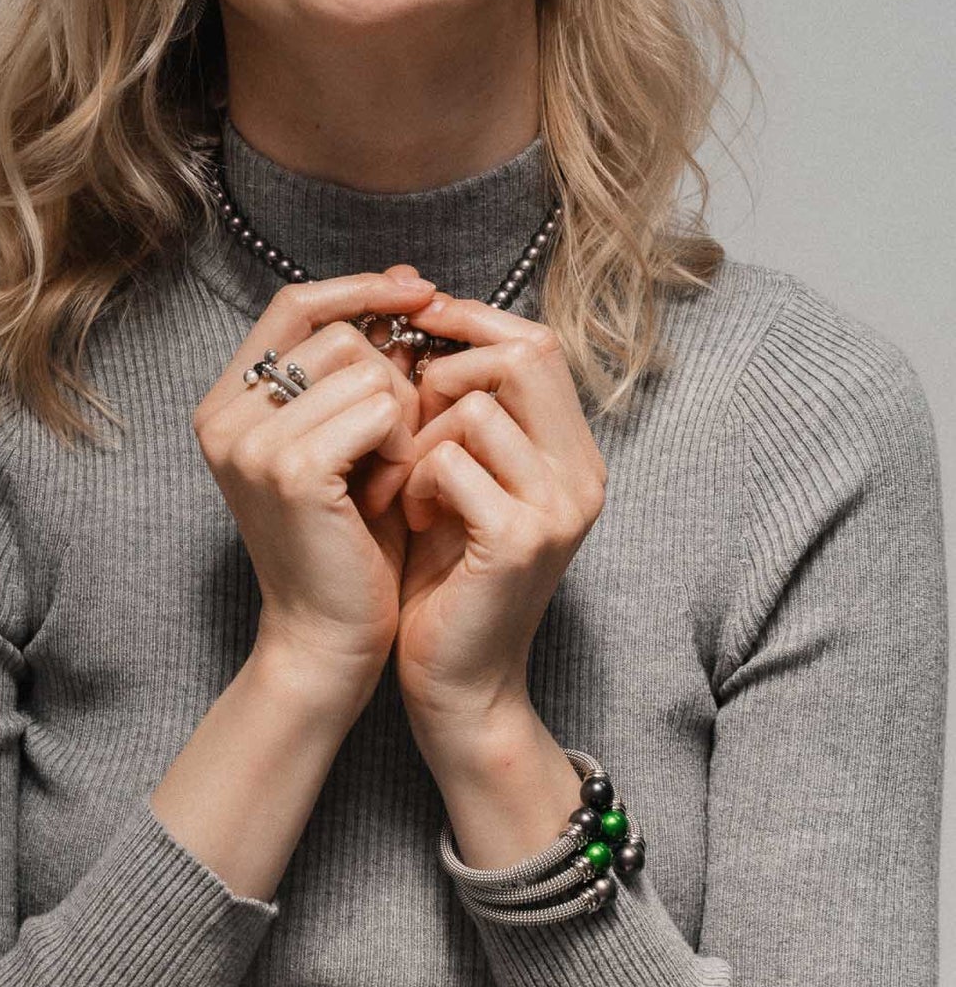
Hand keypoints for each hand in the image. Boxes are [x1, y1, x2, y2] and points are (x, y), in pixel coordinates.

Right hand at [192, 268, 431, 699]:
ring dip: (401, 417)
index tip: (420, 290)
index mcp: (225, 402)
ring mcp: (250, 442)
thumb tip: (409, 280)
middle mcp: (222, 415)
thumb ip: (365, 365)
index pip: (294, 303)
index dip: (358, 288)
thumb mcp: (351, 436)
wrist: (329, 638)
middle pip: (337, 333)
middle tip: (393, 446)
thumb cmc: (349, 538)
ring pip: (365, 368)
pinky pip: (380, 409)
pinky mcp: (290, 469)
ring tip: (387, 476)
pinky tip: (391, 491)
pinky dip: (403, 444)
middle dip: (389, 378)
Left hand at [369, 294, 607, 732]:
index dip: (471, 320)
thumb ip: (451, 400)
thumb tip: (415, 305)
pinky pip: (451, 461)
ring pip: (474, 407)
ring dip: (418, 439)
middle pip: (522, 355)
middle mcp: (582, 472)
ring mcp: (559, 506)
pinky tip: (411, 517)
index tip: (413, 325)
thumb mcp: (453, 469)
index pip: (536, 342)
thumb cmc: (442, 570)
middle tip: (405, 420)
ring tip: (405, 485)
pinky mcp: (520, 539)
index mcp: (571, 450)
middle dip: (444, 370)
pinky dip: (414, 481)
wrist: (456, 681)